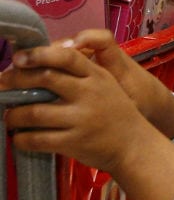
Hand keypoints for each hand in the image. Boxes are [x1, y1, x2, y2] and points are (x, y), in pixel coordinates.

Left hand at [1, 38, 147, 170]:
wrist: (134, 145)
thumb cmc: (115, 111)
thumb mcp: (105, 84)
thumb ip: (80, 73)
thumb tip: (38, 65)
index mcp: (96, 75)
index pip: (66, 57)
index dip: (38, 54)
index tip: (18, 58)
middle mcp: (88, 94)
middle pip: (46, 79)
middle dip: (17, 80)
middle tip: (2, 85)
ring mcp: (81, 119)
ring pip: (35, 112)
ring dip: (14, 114)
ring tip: (8, 115)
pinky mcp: (74, 142)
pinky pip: (38, 139)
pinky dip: (21, 139)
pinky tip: (18, 137)